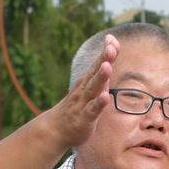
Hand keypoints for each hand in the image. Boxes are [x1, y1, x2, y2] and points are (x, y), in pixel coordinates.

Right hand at [39, 36, 116, 151]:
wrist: (56, 129)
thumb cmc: (77, 106)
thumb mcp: (91, 87)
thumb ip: (102, 72)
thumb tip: (112, 51)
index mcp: (87, 81)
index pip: (98, 64)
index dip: (106, 52)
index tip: (112, 39)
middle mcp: (84, 89)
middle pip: (95, 72)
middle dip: (103, 60)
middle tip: (111, 47)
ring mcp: (83, 103)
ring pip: (93, 89)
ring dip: (100, 78)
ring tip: (107, 66)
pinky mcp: (84, 119)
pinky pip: (92, 110)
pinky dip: (98, 104)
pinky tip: (105, 97)